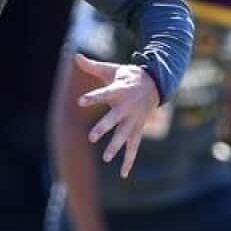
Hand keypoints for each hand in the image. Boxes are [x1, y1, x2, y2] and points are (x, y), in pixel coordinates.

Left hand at [75, 54, 160, 178]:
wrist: (156, 84)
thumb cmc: (128, 77)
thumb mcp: (111, 70)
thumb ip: (92, 66)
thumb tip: (75, 55)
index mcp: (119, 91)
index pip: (103, 94)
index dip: (92, 97)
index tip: (80, 101)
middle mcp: (126, 107)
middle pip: (114, 119)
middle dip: (103, 128)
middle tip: (91, 137)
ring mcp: (134, 119)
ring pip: (124, 134)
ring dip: (116, 146)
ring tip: (105, 158)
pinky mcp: (138, 129)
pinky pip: (134, 147)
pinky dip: (129, 161)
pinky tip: (123, 174)